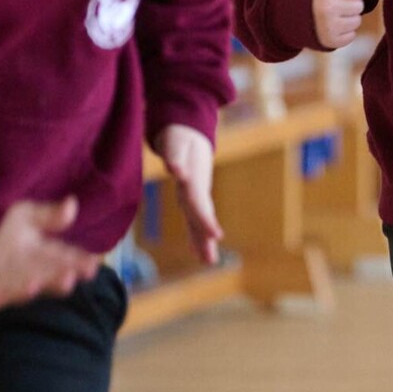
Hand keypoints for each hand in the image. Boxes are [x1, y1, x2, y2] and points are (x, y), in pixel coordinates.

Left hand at [0, 197, 101, 315]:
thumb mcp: (25, 216)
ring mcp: (5, 288)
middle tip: (69, 278)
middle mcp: (28, 274)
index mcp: (42, 255)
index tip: (93, 265)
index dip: (79, 262)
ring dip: (27, 289)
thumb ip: (48, 215)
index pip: (65, 258)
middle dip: (57, 279)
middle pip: (45, 277)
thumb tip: (72, 204)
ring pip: (19, 290)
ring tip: (35, 284)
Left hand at [156, 124, 222, 264]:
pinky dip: (195, 232)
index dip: (205, 221)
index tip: (217, 236)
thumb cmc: (180, 138)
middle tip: (210, 260)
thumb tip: (176, 171)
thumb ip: (175, 158)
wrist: (186, 130)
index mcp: (193, 183)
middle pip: (200, 217)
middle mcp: (195, 191)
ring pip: (199, 220)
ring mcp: (194, 193)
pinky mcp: (190, 193)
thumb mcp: (177, 145)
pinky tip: (196, 249)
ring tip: (208, 261)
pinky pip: (193, 216)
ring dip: (203, 239)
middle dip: (205, 238)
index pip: (199, 206)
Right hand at [312, 0, 368, 49]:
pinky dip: (344, 32)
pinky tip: (332, 25)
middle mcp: (327, 8)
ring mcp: (328, 27)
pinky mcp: (330, 41)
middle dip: (350, 3)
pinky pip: (352, 36)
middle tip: (335, 2)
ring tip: (333, 14)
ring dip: (348, 17)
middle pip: (359, 6)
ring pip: (357, 21)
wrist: (291, 12)